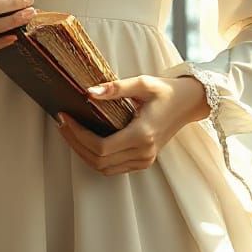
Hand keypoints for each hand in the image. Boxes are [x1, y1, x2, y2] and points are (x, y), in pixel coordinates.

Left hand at [55, 74, 208, 176]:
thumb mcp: (142, 83)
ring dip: (83, 153)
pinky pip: (113, 167)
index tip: (64, 118)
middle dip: (75, 144)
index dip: (78, 135)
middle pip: (99, 161)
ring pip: (104, 168)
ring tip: (69, 131)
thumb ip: (115, 88)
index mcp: (142, 135)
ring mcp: (144, 160)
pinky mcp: (144, 161)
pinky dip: (96, 157)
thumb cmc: (166, 90)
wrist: (189, 103)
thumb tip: (88, 92)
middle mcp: (143, 153)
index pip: (101, 147)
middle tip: (62, 123)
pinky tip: (86, 139)